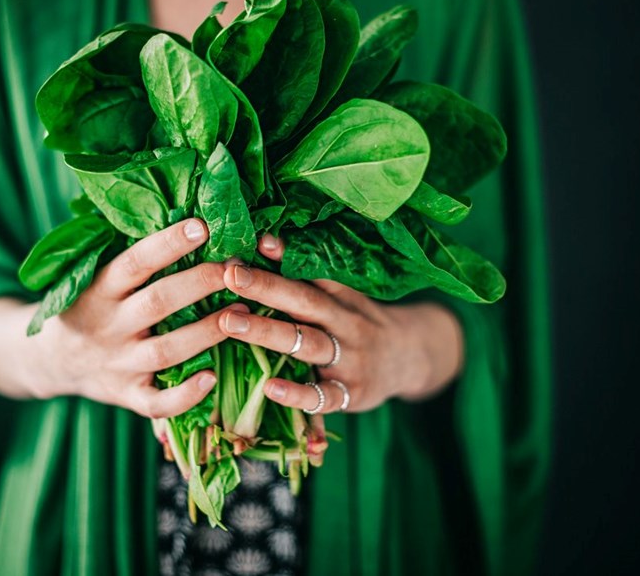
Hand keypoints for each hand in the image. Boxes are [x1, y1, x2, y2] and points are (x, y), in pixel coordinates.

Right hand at [30, 218, 247, 417]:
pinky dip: (185, 395)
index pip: (134, 262)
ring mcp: (118, 364)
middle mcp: (109, 326)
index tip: (202, 225)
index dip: (168, 243)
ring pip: (166, 350)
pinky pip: (157, 403)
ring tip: (243, 313)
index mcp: (99, 289)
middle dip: (200, 283)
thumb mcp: (95, 277)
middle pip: (158, 302)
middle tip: (237, 268)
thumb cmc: (89, 306)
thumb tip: (187, 214)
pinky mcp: (126, 396)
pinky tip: (212, 378)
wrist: (49, 360)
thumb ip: (133, 258)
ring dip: (207, 332)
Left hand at [216, 234, 463, 413]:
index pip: (312, 273)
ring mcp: (349, 360)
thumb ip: (305, 277)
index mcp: (341, 297)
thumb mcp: (341, 297)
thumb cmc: (358, 323)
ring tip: (229, 322)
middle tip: (229, 275)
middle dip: (266, 287)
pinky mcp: (351, 394)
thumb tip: (263, 241)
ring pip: (308, 344)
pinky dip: (297, 394)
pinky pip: (323, 397)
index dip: (284, 257)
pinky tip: (269, 388)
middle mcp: (346, 324)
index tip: (255, 241)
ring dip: (268, 332)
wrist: (410, 360)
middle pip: (305, 302)